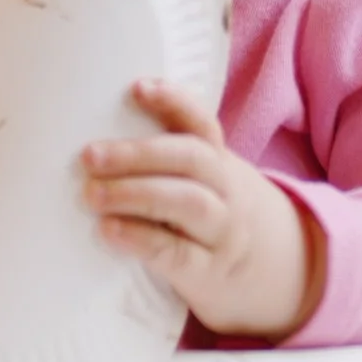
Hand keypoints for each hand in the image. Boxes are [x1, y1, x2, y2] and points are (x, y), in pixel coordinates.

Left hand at [81, 82, 324, 341]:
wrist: (272, 273)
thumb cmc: (212, 219)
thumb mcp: (205, 185)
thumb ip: (167, 162)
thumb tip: (96, 142)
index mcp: (221, 162)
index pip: (204, 124)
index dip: (174, 102)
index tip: (137, 87)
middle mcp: (227, 191)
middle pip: (192, 159)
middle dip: (138, 154)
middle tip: (89, 156)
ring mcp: (223, 232)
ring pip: (188, 203)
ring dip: (135, 194)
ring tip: (91, 195)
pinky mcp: (210, 272)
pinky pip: (178, 253)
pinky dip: (141, 239)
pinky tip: (109, 231)